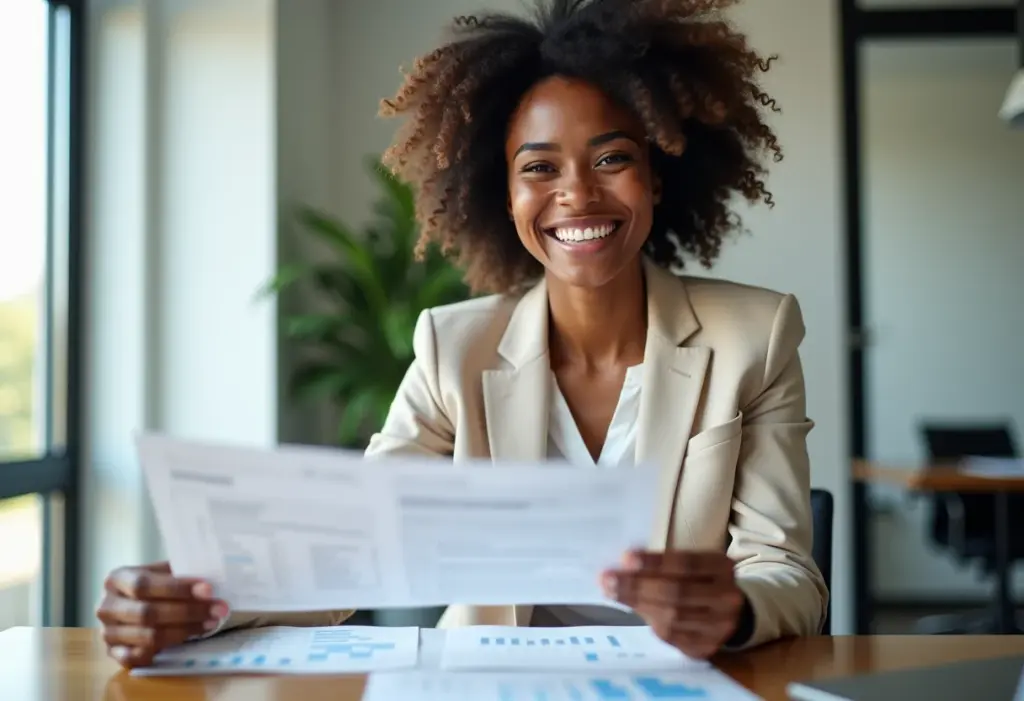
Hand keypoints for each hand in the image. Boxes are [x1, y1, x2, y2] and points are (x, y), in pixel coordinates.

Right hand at [95, 561, 228, 668]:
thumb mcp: (161, 572)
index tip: (208, 590)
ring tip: (210, 624)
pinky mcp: (113, 654)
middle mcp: (107, 606)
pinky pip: (138, 657)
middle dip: (187, 612)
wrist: (130, 604)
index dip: (177, 588)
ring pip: (148, 636)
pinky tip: (185, 641)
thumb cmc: (152, 585)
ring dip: (184, 631)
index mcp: (117, 579)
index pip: (144, 584)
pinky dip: (163, 650)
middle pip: (148, 613)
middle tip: (217, 610)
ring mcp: (108, 632)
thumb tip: (208, 580)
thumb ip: (178, 574)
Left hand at [601, 550, 745, 659]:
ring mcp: (718, 626)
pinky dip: (649, 620)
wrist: (728, 614)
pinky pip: (671, 636)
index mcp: (722, 568)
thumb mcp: (693, 564)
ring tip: (612, 592)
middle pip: (677, 592)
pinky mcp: (705, 647)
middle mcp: (726, 597)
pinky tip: (632, 608)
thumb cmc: (700, 580)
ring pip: (672, 616)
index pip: (687, 564)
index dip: (655, 562)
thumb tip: (625, 564)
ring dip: (637, 603)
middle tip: (608, 579)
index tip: (626, 558)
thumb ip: (665, 563)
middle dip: (638, 585)